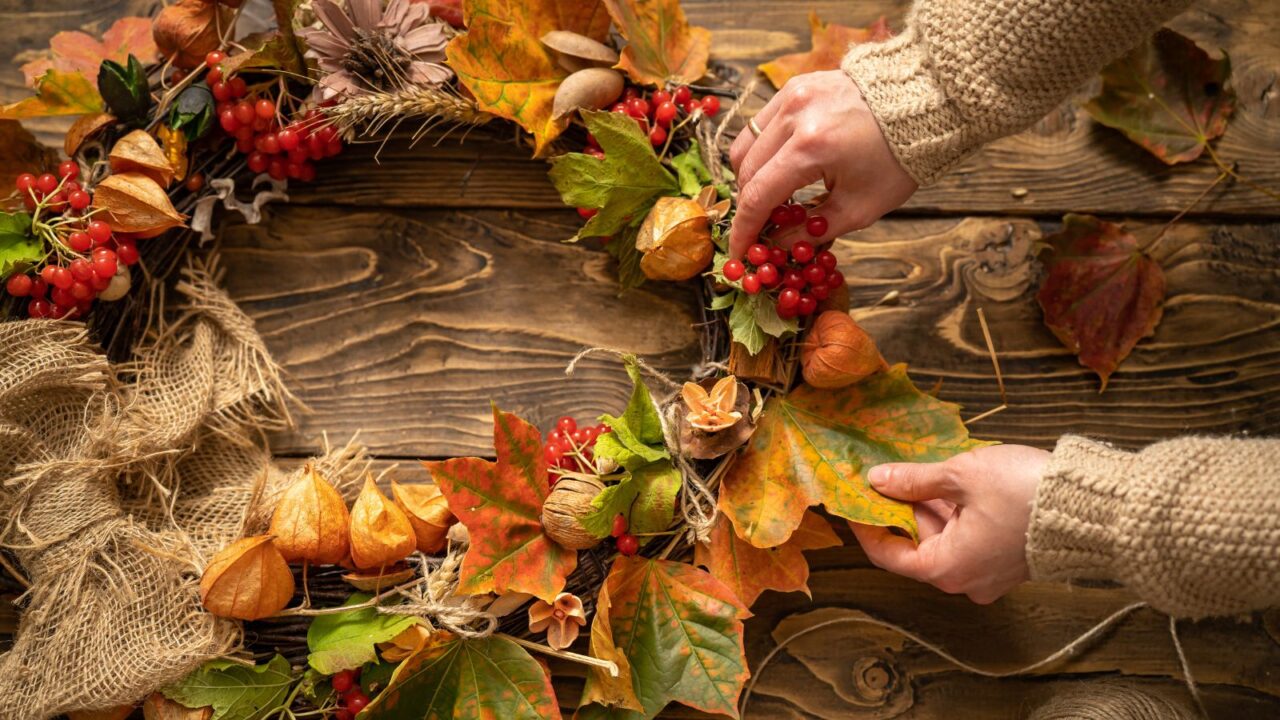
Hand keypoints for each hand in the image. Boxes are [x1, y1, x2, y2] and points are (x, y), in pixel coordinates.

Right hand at [727, 70, 916, 258]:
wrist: (925, 104)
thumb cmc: (897, 160)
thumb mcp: (859, 208)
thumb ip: (810, 230)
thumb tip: (776, 246)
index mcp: (810, 148)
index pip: (757, 196)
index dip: (744, 230)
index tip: (740, 253)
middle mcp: (792, 115)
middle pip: (745, 171)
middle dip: (749, 205)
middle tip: (763, 227)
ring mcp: (790, 95)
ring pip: (745, 145)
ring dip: (752, 176)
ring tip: (775, 197)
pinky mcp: (795, 85)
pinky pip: (761, 124)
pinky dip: (764, 150)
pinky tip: (784, 166)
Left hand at [851, 444, 1050, 603]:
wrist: (1095, 506)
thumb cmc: (1025, 491)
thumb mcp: (960, 476)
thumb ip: (914, 480)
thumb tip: (877, 480)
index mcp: (947, 569)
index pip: (888, 554)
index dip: (866, 526)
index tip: (852, 500)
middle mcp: (965, 581)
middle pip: (917, 545)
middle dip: (899, 510)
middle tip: (882, 475)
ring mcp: (989, 574)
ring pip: (944, 540)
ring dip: (928, 508)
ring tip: (916, 472)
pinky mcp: (1008, 562)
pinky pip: (969, 540)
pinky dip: (954, 514)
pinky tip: (949, 483)